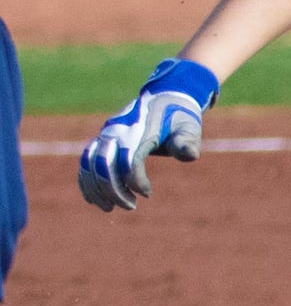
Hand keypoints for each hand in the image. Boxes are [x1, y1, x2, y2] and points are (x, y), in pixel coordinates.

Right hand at [78, 58, 217, 211]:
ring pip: (89, 163)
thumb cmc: (179, 117)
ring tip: (111, 208)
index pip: (129, 158)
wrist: (165, 97)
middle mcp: (117, 131)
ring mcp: (106, 134)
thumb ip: (187, 141)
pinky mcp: (101, 139)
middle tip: (130, 207)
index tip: (147, 194)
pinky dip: (86, 180)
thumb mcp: (190, 127)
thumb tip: (190, 155)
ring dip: (96, 188)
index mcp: (140, 129)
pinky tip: (95, 199)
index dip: (135, 179)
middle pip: (103, 163)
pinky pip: (86, 161)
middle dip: (112, 189)